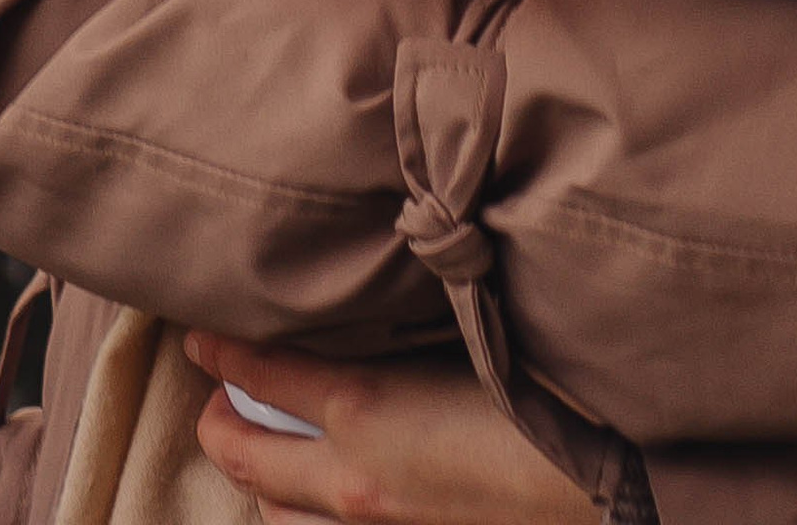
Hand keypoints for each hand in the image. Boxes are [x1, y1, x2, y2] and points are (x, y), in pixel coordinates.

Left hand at [187, 337, 597, 524]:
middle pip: (245, 458)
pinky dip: (308, 516)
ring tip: (269, 448)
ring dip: (262, 479)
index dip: (222, 350)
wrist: (598, 484)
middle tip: (218, 395)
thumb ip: (406, 322)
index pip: (261, 372)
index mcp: (361, 409)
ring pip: (277, 516)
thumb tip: (375, 294)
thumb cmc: (542, 396)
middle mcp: (350, 480)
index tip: (198, 333)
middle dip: (219, 424)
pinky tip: (325, 497)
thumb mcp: (465, 338)